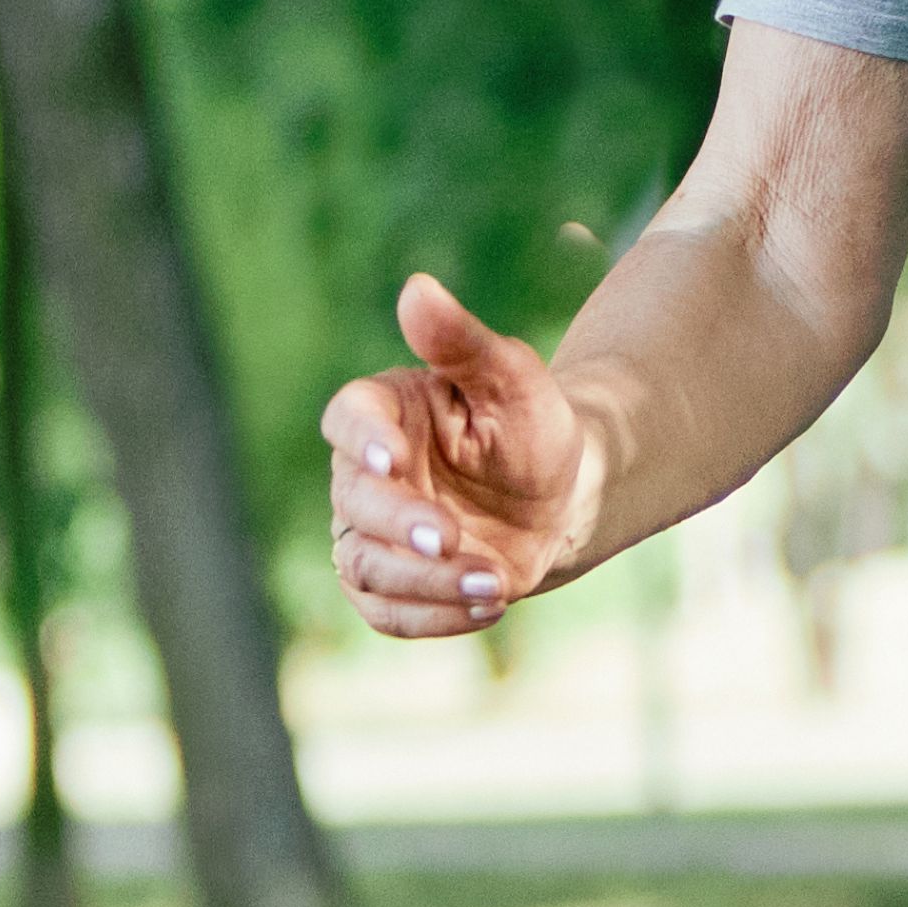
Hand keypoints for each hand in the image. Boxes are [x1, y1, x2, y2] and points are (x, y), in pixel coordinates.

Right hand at [319, 274, 600, 639]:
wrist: (558, 497)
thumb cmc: (530, 426)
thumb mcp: (513, 378)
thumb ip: (462, 341)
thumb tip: (416, 288)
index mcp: (385, 411)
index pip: (349, 420)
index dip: (363, 441)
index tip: (393, 457)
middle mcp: (366, 474)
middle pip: (354, 503)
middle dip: (401, 525)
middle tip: (453, 537)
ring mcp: (372, 534)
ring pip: (367, 567)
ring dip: (426, 582)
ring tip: (494, 583)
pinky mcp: (393, 583)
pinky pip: (387, 612)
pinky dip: (434, 618)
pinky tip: (491, 607)